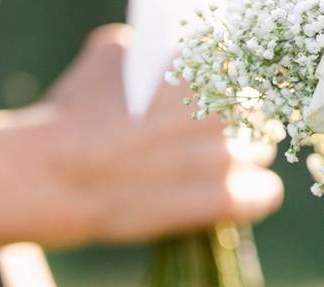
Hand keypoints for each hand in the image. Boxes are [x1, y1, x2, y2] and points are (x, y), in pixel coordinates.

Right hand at [38, 24, 283, 245]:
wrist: (56, 175)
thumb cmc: (76, 113)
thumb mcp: (110, 56)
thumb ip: (156, 51)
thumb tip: (172, 56)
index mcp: (203, 65)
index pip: (250, 68)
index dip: (240, 86)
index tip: (228, 100)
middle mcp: (224, 106)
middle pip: (258, 112)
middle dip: (240, 123)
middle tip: (212, 138)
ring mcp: (227, 154)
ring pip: (264, 151)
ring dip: (245, 158)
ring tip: (212, 167)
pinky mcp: (224, 199)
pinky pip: (267, 193)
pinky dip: (254, 194)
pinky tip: (232, 195)